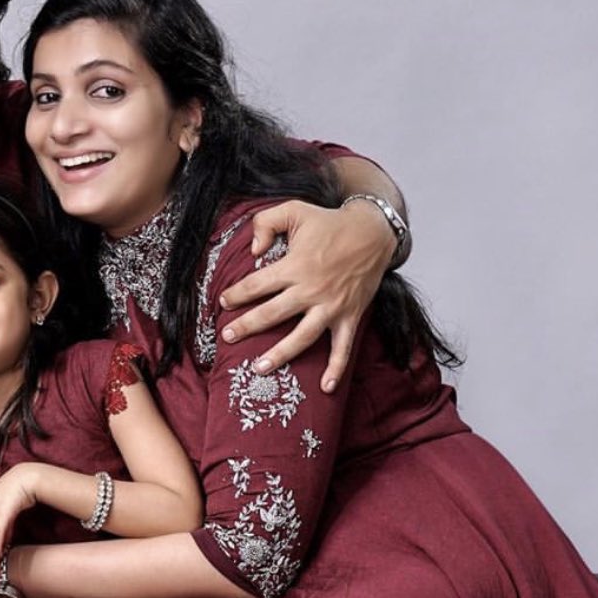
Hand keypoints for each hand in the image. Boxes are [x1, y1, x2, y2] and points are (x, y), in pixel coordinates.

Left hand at [218, 201, 395, 391]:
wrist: (373, 232)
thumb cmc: (330, 221)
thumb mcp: (295, 209)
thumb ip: (266, 222)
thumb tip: (252, 250)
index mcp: (295, 266)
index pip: (257, 284)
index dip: (237, 294)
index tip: (223, 303)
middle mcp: (311, 290)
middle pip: (272, 314)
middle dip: (247, 326)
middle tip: (227, 337)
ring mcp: (331, 307)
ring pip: (302, 337)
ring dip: (280, 355)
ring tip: (259, 369)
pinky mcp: (349, 317)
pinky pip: (342, 348)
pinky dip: (336, 369)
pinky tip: (325, 388)